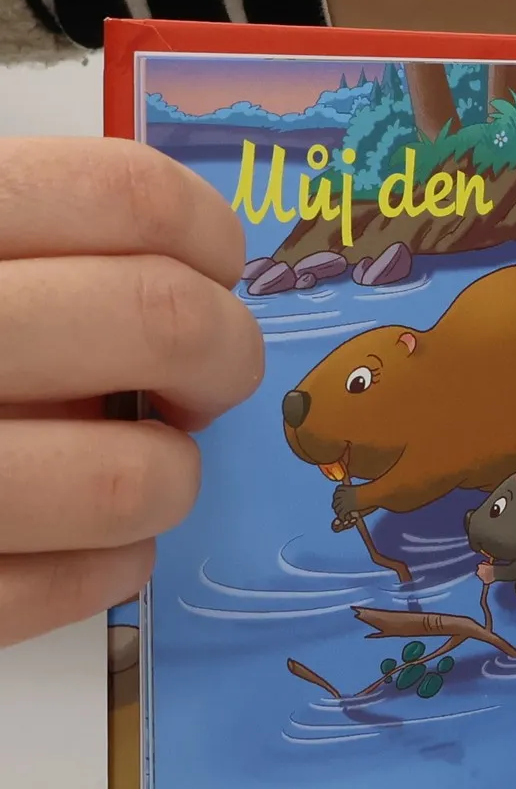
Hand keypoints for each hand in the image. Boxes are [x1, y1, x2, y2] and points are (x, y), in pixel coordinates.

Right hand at [0, 140, 263, 646]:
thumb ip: (12, 237)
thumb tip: (172, 267)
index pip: (118, 195)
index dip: (202, 234)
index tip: (208, 267)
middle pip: (160, 322)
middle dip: (221, 357)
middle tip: (200, 379)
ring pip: (134, 478)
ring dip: (168, 478)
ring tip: (140, 469)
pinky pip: (48, 593)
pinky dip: (106, 572)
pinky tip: (94, 551)